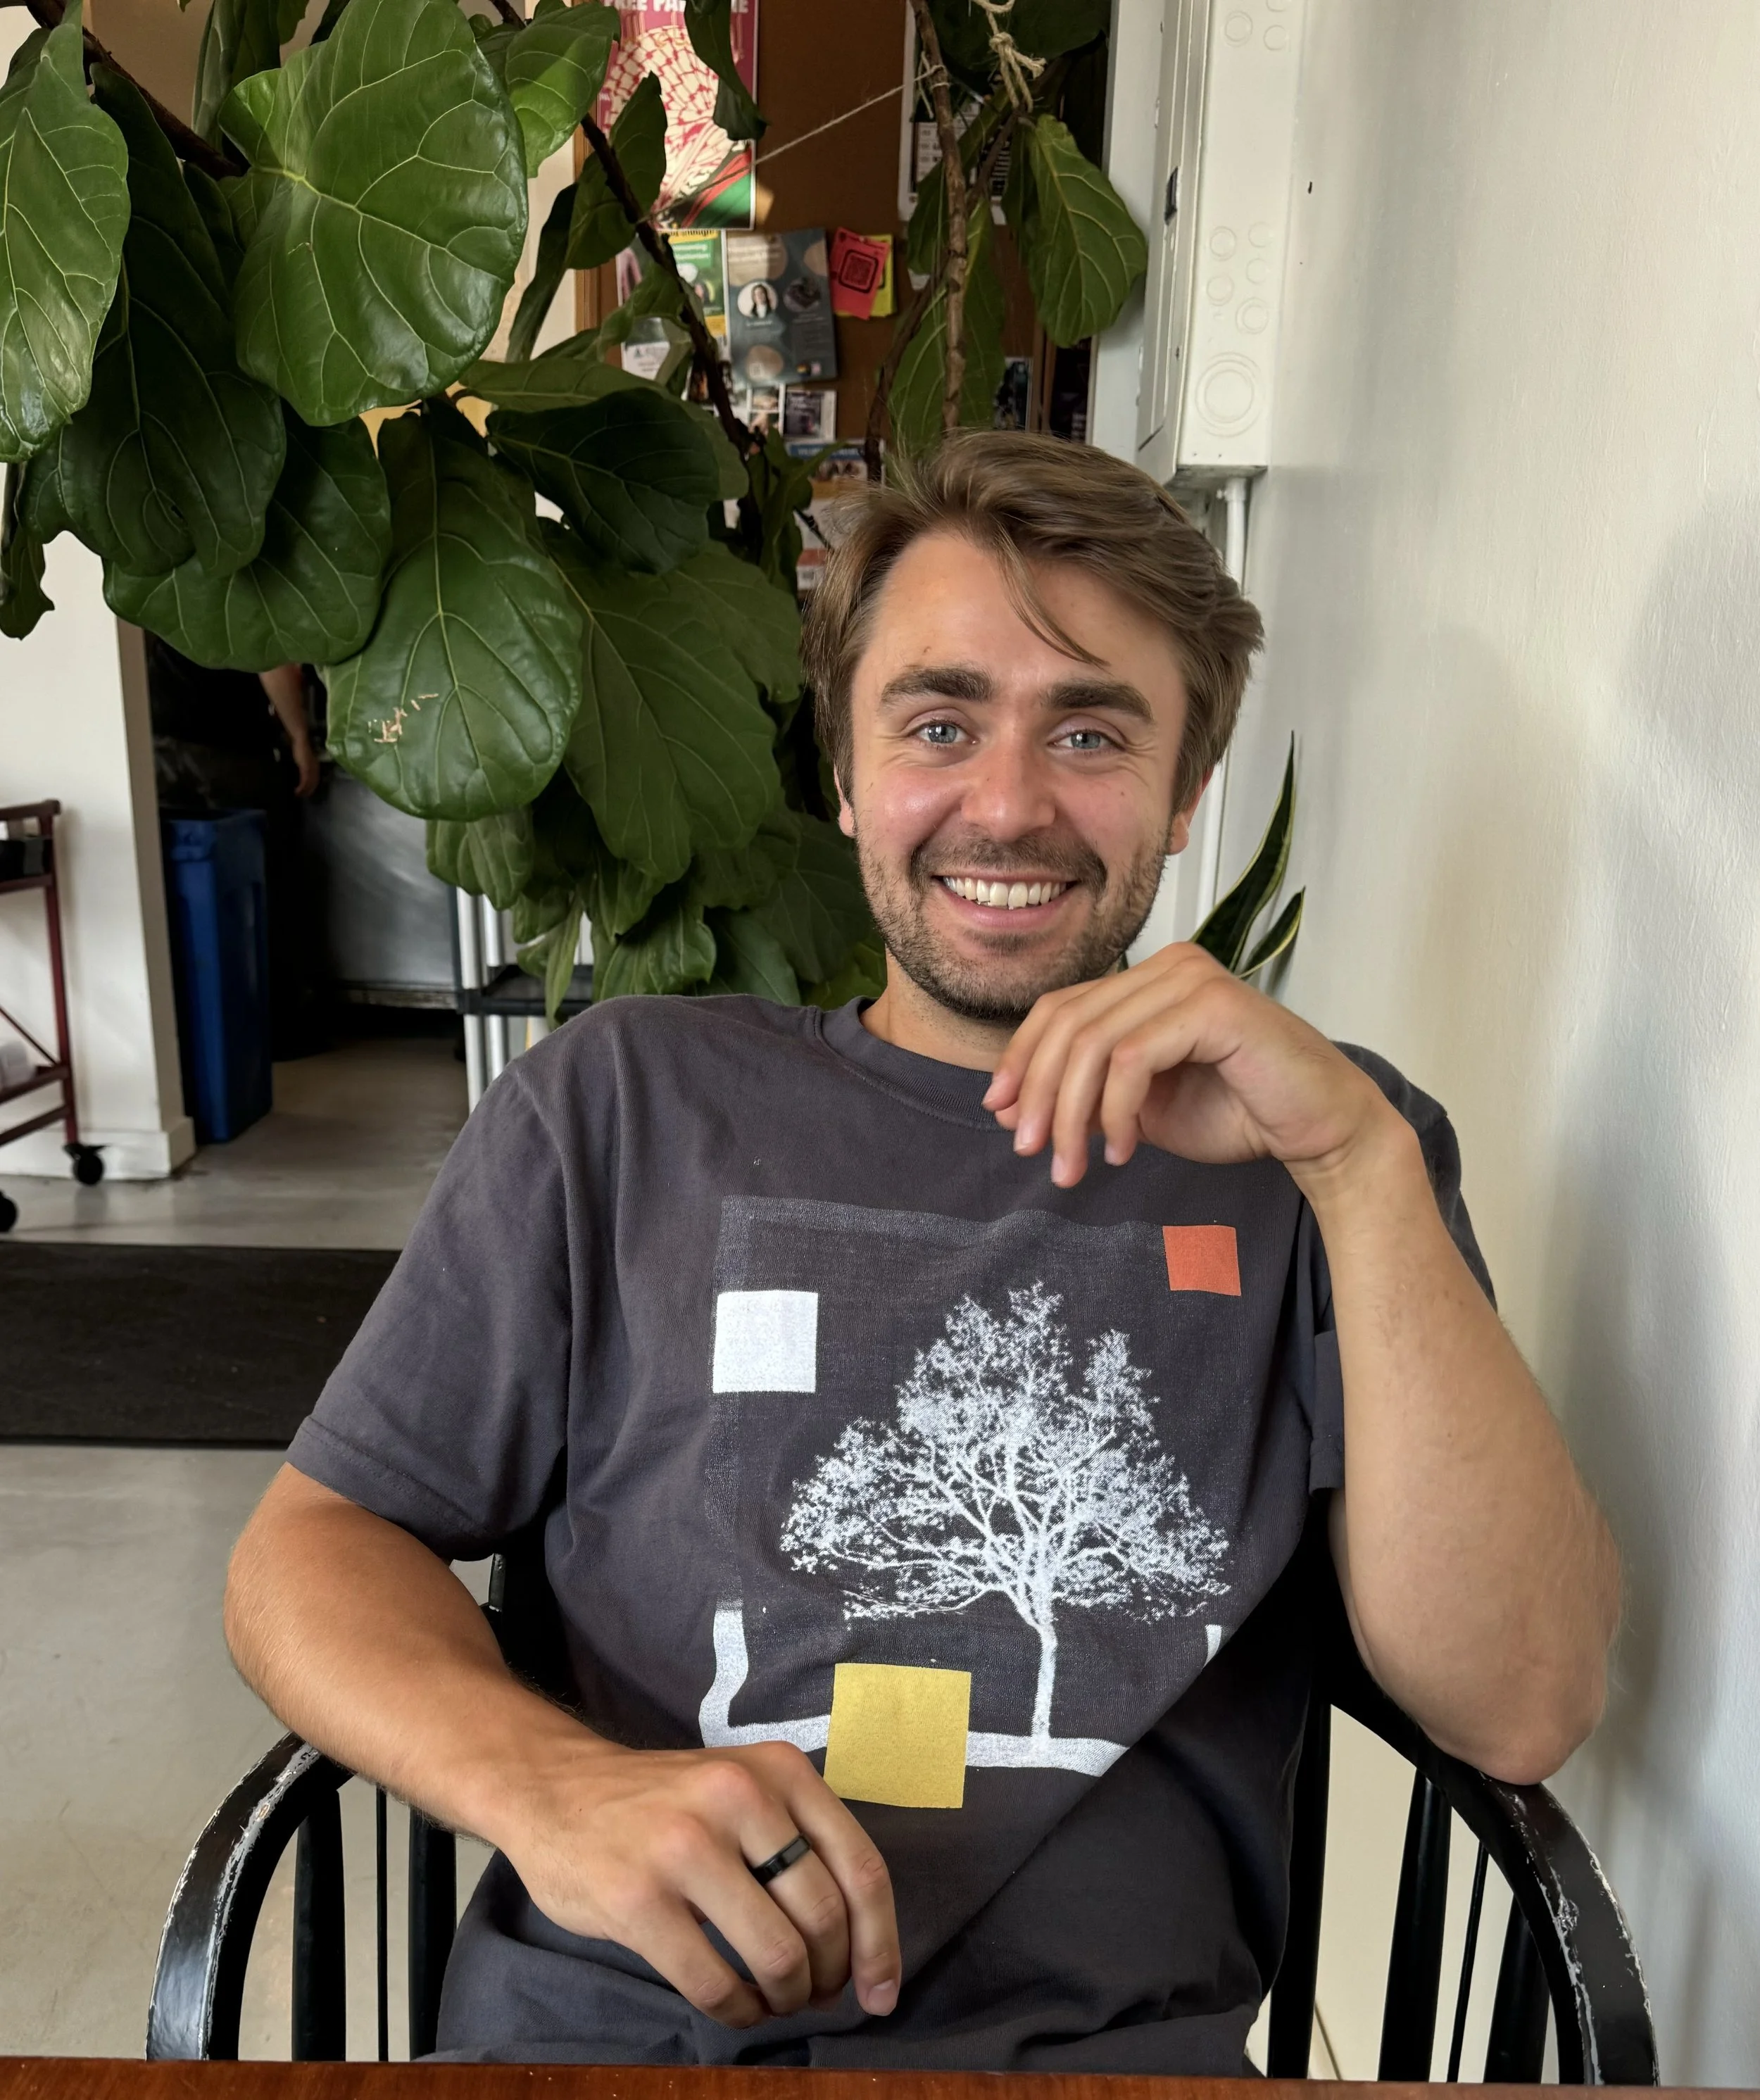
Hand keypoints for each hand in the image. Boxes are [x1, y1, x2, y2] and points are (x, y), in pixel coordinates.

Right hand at [290, 735, 320, 796]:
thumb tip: (302, 771)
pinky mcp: (306, 769)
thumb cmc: (301, 748)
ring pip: (309, 784)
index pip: (316, 779)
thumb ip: (304, 766)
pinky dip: (301, 787)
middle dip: (308, 791)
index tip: (307, 792)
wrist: (301, 741)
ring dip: (304, 791)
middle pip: (314, 783)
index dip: (312, 787)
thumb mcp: (303, 759)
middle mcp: (315, 768)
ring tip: (298, 795)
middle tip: (302, 796)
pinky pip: (305, 781)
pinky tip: (297, 791)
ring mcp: (311, 769)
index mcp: (315, 766)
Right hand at [499, 1736, 899, 2028]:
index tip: (882, 1993)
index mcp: (779, 1769)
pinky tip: (733, 2005)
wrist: (556, 1790)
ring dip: (785, 1998)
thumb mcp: (745, 1789)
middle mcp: (738, 1797)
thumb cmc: (666, 1805)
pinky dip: (737, 2012)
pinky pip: (715, 1984)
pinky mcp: (637, 1899)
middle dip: (827, 1977)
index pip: (860, 1868)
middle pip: (824, 1919)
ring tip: (773, 1999)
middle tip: (812, 1994)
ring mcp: (685, 1846)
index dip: (881, 1944)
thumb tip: (861, 1951)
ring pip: (777, 1955)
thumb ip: (800, 1845)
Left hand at [983, 942, 1397, 1191]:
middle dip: (1037, 1092)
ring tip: (1073, 1166)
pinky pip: (1133, 1058)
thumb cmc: (1238, 1113)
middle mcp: (1168, 966)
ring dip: (1070, 1112)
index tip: (999, 1113)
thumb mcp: (1140, 1109)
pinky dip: (1116, 1110)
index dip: (1020, 1059)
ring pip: (1093, 1042)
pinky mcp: (1213, 1007)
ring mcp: (1192, 979)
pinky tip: (1123, 1150)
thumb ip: (1084, 1098)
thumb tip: (1007, 1107)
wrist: (1319, 1129)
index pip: (1060, 1008)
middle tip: (1028, 1150)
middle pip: (1068, 1022)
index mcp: (1148, 980)